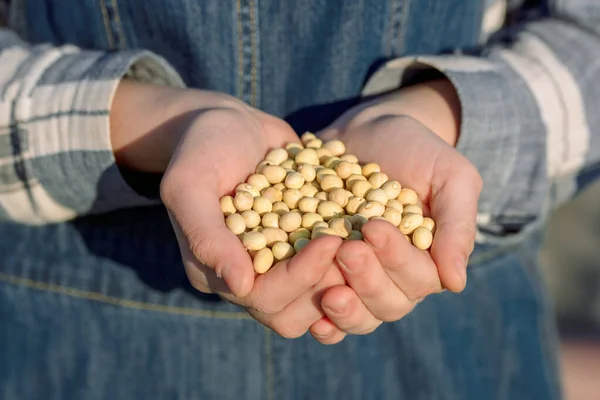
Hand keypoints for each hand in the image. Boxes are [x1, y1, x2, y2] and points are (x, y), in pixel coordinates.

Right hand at [110, 80, 347, 337]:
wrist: (228, 121)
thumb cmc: (202, 147)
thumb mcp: (190, 183)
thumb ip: (206, 235)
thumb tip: (240, 286)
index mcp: (216, 271)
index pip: (264, 297)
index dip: (301, 276)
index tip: (332, 240)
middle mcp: (248, 275)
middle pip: (294, 309)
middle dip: (328, 281)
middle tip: (357, 245)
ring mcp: (277, 261)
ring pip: (318, 295)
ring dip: (346, 274)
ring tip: (368, 240)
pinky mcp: (301, 243)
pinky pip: (331, 265)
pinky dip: (354, 253)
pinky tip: (377, 229)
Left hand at [308, 79, 481, 343]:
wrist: (367, 132)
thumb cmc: (415, 150)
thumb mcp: (449, 176)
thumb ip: (457, 225)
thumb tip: (455, 283)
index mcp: (428, 260)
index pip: (419, 276)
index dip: (396, 258)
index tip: (373, 227)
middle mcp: (394, 277)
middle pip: (388, 303)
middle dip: (367, 280)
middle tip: (345, 250)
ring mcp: (359, 280)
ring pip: (360, 314)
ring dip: (346, 309)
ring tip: (328, 294)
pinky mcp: (327, 275)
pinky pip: (327, 310)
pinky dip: (323, 321)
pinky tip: (312, 318)